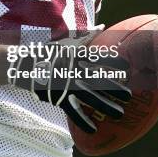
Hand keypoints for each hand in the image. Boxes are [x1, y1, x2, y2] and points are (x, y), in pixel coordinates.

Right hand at [7, 29, 131, 133]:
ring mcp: (69, 85)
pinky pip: (73, 112)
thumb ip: (87, 36)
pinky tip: (93, 130)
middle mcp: (77, 71)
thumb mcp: (69, 41)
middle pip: (101, 81)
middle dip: (116, 89)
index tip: (127, 69)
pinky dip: (83, 122)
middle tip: (129, 97)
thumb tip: (102, 26)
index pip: (102, 59)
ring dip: (106, 106)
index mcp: (80, 57)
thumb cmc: (51, 52)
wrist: (28, 64)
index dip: (116, 64)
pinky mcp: (60, 98)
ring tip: (119, 114)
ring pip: (91, 98)